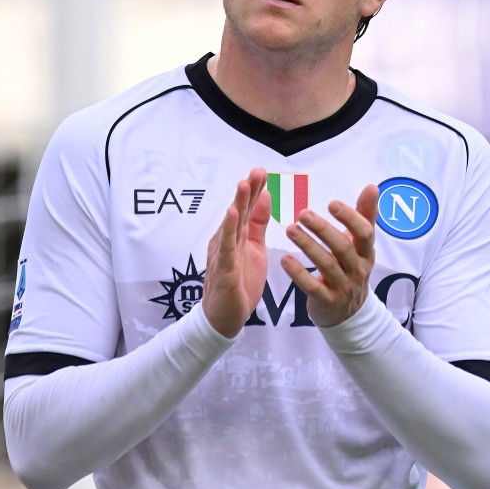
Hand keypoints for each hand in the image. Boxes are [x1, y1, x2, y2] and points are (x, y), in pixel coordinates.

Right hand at [201, 168, 270, 337]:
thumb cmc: (239, 282)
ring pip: (232, 225)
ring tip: (244, 184)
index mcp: (238, 236)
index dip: (255, 190)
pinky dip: (229, 230)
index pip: (248, 209)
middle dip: (248, 190)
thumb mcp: (255, 248)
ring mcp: (224, 254)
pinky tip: (233, 215)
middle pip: (240, 211)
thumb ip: (258, 224)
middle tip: (256, 170)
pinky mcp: (223, 269)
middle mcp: (228, 241)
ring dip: (238, 204)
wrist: (224, 318)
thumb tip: (265, 196)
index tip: (262, 171)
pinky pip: (226, 247)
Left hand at [280, 183, 378, 327]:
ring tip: (290, 230)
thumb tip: (372, 186)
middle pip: (343, 247)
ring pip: (327, 265)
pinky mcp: (327, 301)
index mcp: (366, 252)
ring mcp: (343, 287)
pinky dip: (298, 273)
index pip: (365, 233)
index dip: (350, 218)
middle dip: (323, 230)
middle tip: (303, 214)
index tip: (332, 203)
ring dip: (308, 246)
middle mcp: (357, 269)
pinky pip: (312, 287)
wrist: (348, 314)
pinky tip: (284, 259)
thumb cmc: (351, 268)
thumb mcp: (361, 245)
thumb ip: (364, 216)